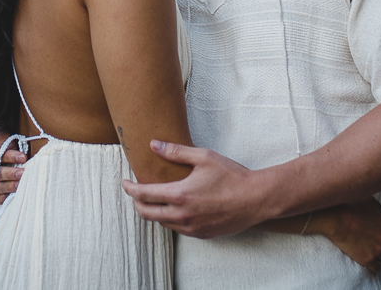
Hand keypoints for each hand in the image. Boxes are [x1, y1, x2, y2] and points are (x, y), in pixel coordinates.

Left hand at [121, 141, 263, 237]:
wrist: (256, 199)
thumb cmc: (231, 176)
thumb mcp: (204, 157)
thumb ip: (175, 152)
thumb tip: (153, 145)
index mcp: (179, 195)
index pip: (144, 195)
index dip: (130, 189)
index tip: (124, 182)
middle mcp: (182, 215)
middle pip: (147, 213)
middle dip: (136, 203)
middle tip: (135, 192)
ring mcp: (191, 228)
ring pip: (161, 222)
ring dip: (153, 211)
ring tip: (154, 199)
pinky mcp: (200, 234)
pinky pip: (177, 229)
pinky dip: (169, 219)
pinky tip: (175, 208)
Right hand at [315, 199, 380, 273]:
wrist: (337, 219)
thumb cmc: (351, 206)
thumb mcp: (370, 201)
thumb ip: (379, 209)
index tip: (375, 230)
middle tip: (372, 239)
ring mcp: (377, 250)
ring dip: (380, 255)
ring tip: (371, 252)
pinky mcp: (368, 260)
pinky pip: (377, 269)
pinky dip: (373, 267)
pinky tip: (368, 262)